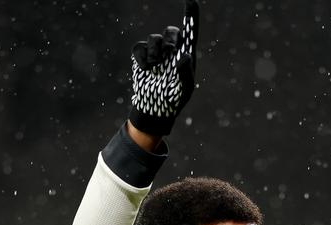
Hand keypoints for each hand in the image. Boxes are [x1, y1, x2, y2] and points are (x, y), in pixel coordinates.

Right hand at [128, 0, 198, 135]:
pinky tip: (146, 69)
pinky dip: (142, 57)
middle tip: (171, 51)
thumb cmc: (175, 99)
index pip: (190, 31)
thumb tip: (184, 56)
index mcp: (186, 54)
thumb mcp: (184, 89)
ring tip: (156, 67)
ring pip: (154, 39)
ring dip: (155, 52)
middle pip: (171, 31)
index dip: (191, 15)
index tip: (191, 0)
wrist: (156, 108)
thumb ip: (186, 73)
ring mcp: (156, 52)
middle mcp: (172, 50)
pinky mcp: (141, 57)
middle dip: (170, 38)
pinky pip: (139, 48)